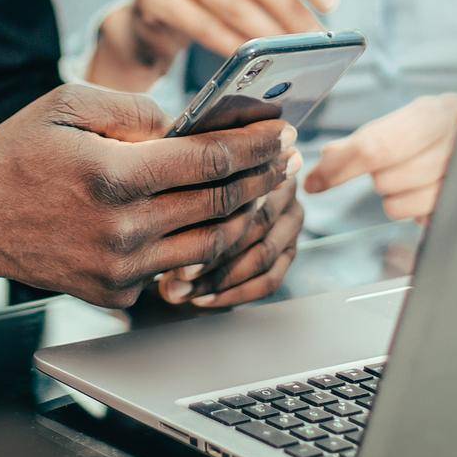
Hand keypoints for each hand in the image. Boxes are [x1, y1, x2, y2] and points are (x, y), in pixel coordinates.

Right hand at [0, 85, 299, 311]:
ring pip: (209, 245)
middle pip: (220, 204)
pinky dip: (200, 249)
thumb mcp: (67, 104)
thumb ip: (133, 107)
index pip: (209, 160)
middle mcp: (124, 228)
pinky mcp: (115, 294)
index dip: (253, 144)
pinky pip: (175, 270)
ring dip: (243, 217)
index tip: (280, 132)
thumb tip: (184, 120)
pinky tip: (212, 224)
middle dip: (260, 178)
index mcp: (115, 175)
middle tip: (284, 159)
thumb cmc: (14, 155)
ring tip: (261, 191)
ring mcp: (121, 269)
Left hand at [157, 168, 303, 308]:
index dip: (207, 219)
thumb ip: (175, 187)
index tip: (170, 242)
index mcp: (261, 157)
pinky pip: (270, 280)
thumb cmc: (177, 186)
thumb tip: (167, 212)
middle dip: (211, 256)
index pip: (243, 191)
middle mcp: (285, 185)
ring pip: (262, 256)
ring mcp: (290, 220)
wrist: (194, 202)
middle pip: (254, 226)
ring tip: (180, 291)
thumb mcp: (174, 176)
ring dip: (219, 280)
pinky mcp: (289, 250)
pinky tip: (202, 300)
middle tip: (175, 276)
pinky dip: (235, 293)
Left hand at [302, 93, 456, 221]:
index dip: (339, 168)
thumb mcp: (413, 117)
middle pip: (386, 180)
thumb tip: (327, 159)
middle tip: (392, 164)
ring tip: (415, 176)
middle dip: (378, 177)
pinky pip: (422, 222)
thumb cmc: (450, 126)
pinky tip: (432, 189)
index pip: (375, 147)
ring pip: (400, 207)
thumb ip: (370, 136)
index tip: (315, 181)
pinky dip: (418, 210)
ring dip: (397, 196)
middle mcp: (455, 145)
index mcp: (435, 114)